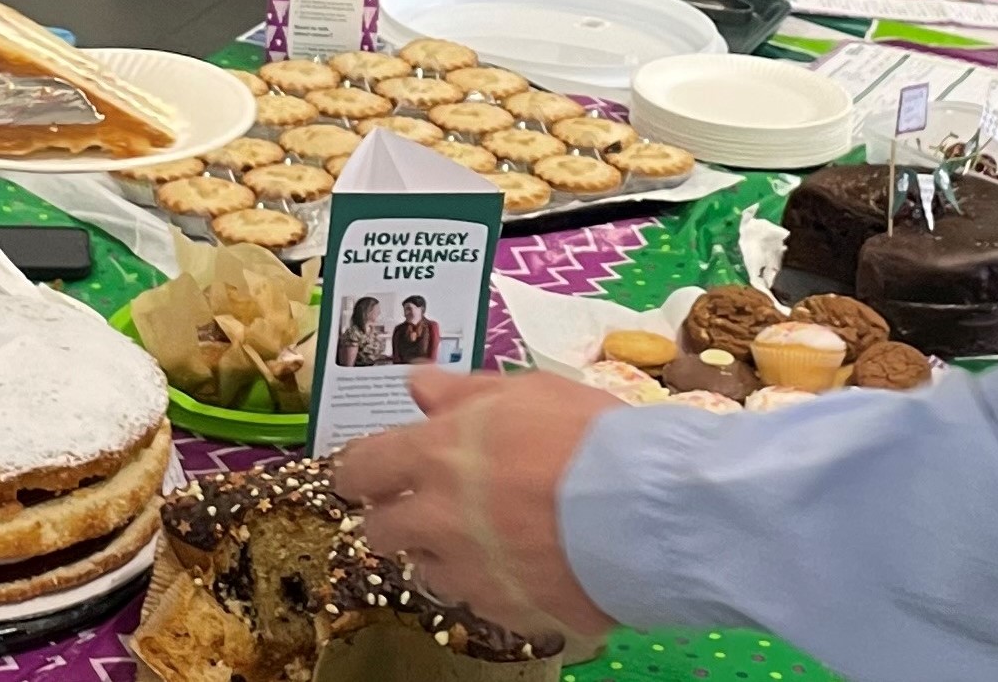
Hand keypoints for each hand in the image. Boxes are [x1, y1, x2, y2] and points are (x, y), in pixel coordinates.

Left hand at [329, 369, 621, 657]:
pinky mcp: (500, 612)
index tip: (367, 475)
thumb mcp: (527, 390)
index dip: (356, 472)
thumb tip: (419, 386)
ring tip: (480, 540)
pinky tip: (518, 566)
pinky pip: (474, 601)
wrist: (641, 509)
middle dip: (392, 519)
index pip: (359, 470)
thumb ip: (463, 392)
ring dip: (438, 555)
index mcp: (432, 456)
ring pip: (423, 572)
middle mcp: (434, 519)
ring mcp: (465, 573)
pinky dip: (486, 585)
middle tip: (423, 508)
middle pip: (378, 532)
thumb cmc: (586, 436)